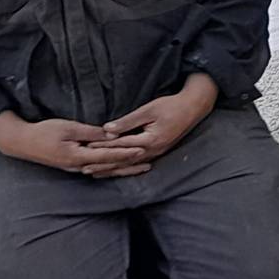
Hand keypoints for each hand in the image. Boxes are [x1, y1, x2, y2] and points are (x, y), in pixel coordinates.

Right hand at [0, 114, 155, 177]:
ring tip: (138, 168)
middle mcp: (79, 166)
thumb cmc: (44, 132)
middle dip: (129, 166)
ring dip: (121, 169)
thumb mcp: (68, 128)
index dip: (126, 153)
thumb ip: (90, 133)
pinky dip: (109, 168)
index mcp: (78, 157)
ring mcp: (75, 168)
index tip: (142, 151)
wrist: (22, 142)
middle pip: (109, 167)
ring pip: (103, 170)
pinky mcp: (72, 166)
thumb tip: (110, 134)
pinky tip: (117, 168)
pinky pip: (95, 168)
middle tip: (149, 164)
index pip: (108, 155)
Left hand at [95, 76, 216, 175]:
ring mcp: (157, 153)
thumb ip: (128, 122)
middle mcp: (153, 150)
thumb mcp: (149, 110)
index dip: (102, 146)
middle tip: (84, 169)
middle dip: (103, 165)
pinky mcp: (158, 152)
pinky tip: (115, 169)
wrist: (194, 108)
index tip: (85, 148)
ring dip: (111, 169)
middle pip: (123, 160)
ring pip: (129, 165)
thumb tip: (107, 130)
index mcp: (150, 140)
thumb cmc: (172, 105)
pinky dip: (123, 167)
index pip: (120, 145)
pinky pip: (137, 163)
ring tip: (95, 173)